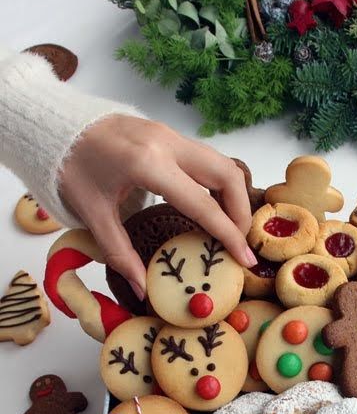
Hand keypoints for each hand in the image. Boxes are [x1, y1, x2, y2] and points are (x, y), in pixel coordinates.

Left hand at [59, 115, 256, 299]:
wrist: (55, 125)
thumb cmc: (69, 167)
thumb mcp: (92, 214)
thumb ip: (119, 253)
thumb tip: (143, 288)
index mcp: (147, 164)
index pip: (202, 204)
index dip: (228, 233)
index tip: (244, 258)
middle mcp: (167, 144)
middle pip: (227, 175)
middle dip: (240, 211)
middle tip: (237, 242)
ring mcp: (171, 134)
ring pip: (222, 163)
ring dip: (233, 196)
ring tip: (228, 228)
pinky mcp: (170, 134)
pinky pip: (207, 159)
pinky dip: (218, 184)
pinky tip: (210, 208)